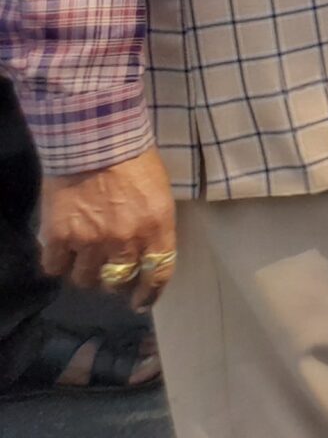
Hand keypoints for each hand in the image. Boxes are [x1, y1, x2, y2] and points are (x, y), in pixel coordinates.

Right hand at [40, 151, 176, 307]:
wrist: (95, 138)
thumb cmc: (135, 158)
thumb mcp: (159, 192)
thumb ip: (155, 223)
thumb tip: (148, 248)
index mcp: (157, 228)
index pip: (157, 274)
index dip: (148, 294)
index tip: (140, 301)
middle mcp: (126, 241)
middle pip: (117, 281)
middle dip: (114, 281)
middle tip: (109, 271)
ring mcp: (91, 242)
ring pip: (85, 279)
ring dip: (85, 272)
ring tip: (84, 258)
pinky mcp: (60, 237)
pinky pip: (55, 267)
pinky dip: (57, 263)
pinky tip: (60, 252)